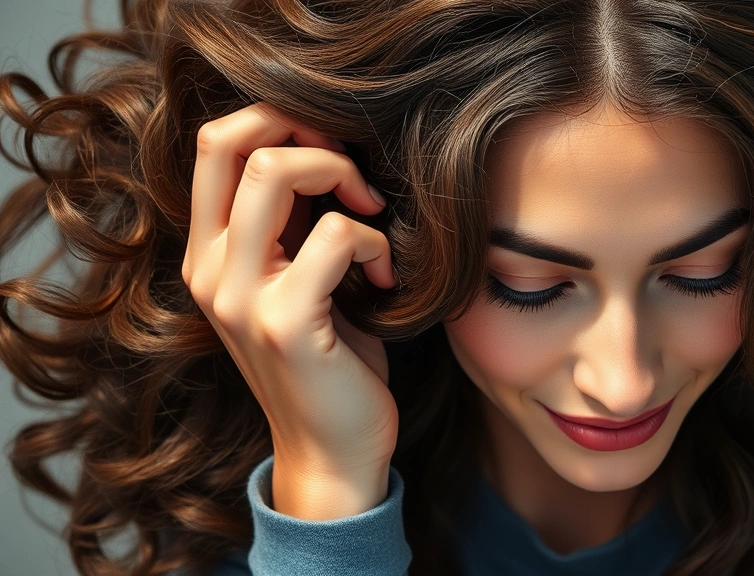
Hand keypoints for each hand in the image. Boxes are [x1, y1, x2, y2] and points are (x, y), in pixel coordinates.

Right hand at [182, 102, 397, 516]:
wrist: (330, 451)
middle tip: (354, 173)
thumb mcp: (298, 280)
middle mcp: (208, 269)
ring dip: (343, 177)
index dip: (277, 121)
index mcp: (208, 254)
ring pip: (274, 172)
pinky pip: (335, 235)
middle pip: (232, 140)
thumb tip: (324, 150)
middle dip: (308, 133)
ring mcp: (238, 296)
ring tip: (373, 216)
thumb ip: (293, 224)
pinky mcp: (283, 322)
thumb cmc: (328, 361)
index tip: (333, 152)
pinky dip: (374, 241)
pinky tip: (385, 276)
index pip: (214, 143)